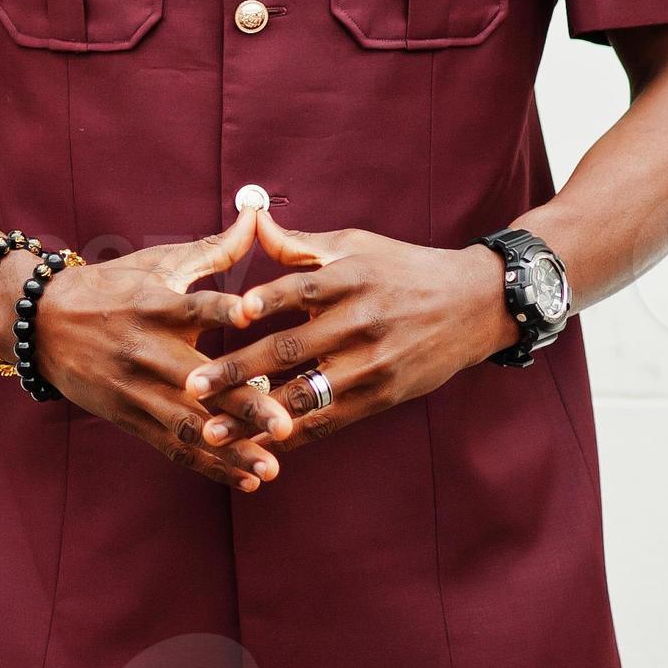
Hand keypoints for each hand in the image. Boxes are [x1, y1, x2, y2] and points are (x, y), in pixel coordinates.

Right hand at [22, 211, 285, 492]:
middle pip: (199, 381)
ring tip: (273, 466)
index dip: (223, 307)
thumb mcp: (157, 264)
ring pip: (188, 424)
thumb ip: (213, 250)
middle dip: (243, 404)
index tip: (255, 310)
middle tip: (286, 422)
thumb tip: (258, 217)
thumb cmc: (110, 288)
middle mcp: (147, 350)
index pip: (193, 305)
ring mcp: (136, 390)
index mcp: (155, 305)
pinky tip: (248, 479)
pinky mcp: (129, 417)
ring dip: (231, 449)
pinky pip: (174, 447)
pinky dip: (210, 465)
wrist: (41, 323)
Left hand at [180, 214, 515, 458]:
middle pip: (290, 349)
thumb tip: (251, 221)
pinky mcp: (381, 397)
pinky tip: (259, 445)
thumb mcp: (357, 245)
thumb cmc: (404, 269)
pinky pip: (329, 420)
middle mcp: (359, 323)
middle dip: (238, 370)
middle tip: (192, 385)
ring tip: (213, 428)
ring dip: (255, 415)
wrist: (474, 306)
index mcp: (350, 279)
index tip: (224, 315)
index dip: (261, 303)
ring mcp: (371, 365)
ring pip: (304, 394)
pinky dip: (293, 435)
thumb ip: (301, 244)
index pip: (298, 290)